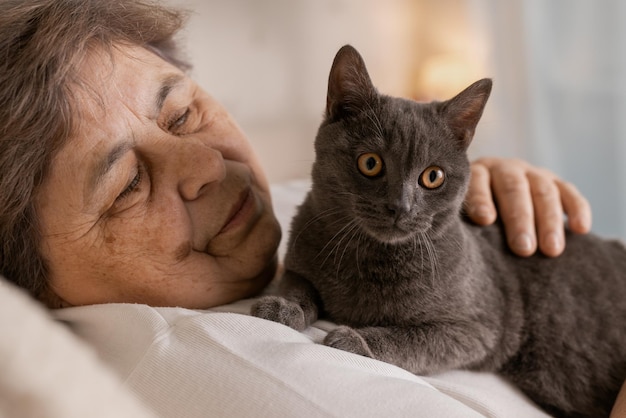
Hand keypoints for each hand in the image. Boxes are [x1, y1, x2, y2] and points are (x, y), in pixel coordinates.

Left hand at [464, 157, 591, 256]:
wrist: (497, 205)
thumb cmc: (474, 220)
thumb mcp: (464, 216)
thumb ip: (464, 222)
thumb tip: (464, 240)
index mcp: (477, 174)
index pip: (478, 182)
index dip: (481, 199)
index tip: (484, 220)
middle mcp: (505, 169)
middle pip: (514, 189)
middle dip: (520, 219)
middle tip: (523, 248)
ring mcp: (532, 174)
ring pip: (543, 192)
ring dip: (548, 221)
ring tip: (551, 250)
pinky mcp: (555, 183)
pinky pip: (569, 193)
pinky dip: (577, 209)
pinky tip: (581, 229)